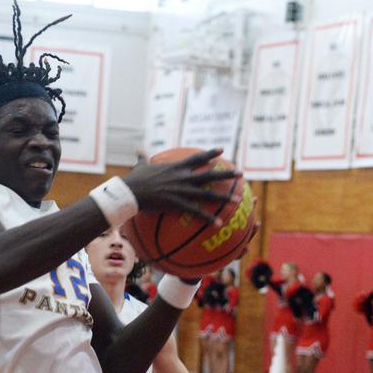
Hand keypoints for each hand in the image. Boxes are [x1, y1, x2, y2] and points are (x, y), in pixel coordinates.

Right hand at [122, 148, 239, 223]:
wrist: (131, 191)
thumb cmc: (134, 180)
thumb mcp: (140, 166)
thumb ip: (142, 157)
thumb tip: (137, 148)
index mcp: (176, 167)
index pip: (197, 158)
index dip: (210, 154)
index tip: (222, 150)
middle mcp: (183, 177)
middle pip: (210, 174)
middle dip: (226, 173)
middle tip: (241, 173)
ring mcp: (182, 190)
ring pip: (208, 193)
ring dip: (224, 197)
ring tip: (238, 200)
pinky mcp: (178, 203)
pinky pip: (197, 212)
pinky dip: (209, 218)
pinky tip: (219, 224)